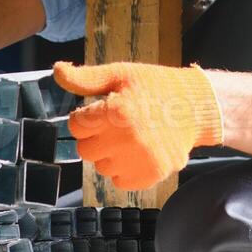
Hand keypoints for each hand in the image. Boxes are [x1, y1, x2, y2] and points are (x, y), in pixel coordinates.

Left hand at [54, 61, 223, 190]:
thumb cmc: (155, 87)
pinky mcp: (150, 175)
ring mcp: (139, 160)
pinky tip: (137, 152)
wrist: (195, 108)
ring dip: (109, 154)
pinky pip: (119, 181)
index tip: (101, 111)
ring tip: (128, 137)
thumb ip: (86, 78)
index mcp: (116, 111)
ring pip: (101, 166)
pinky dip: (124, 169)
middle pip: (85, 150)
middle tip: (114, 125)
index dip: (85, 117)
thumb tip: (57, 70)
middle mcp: (126, 138)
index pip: (76, 125)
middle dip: (94, 137)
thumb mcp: (120, 74)